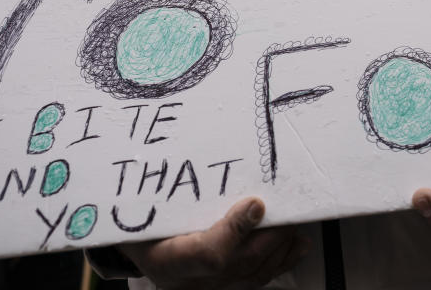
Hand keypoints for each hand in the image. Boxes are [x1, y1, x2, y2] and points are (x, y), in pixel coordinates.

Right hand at [117, 197, 309, 288]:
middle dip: (269, 236)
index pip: (209, 255)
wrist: (135, 252)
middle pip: (239, 264)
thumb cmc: (135, 225)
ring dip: (279, 248)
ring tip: (294, 221)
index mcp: (165, 260)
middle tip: (287, 208)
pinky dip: (280, 262)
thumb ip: (162, 193)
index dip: (236, 232)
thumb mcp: (139, 209)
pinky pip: (256, 281)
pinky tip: (295, 246)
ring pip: (252, 276)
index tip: (255, 204)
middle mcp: (188, 283)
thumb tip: (195, 154)